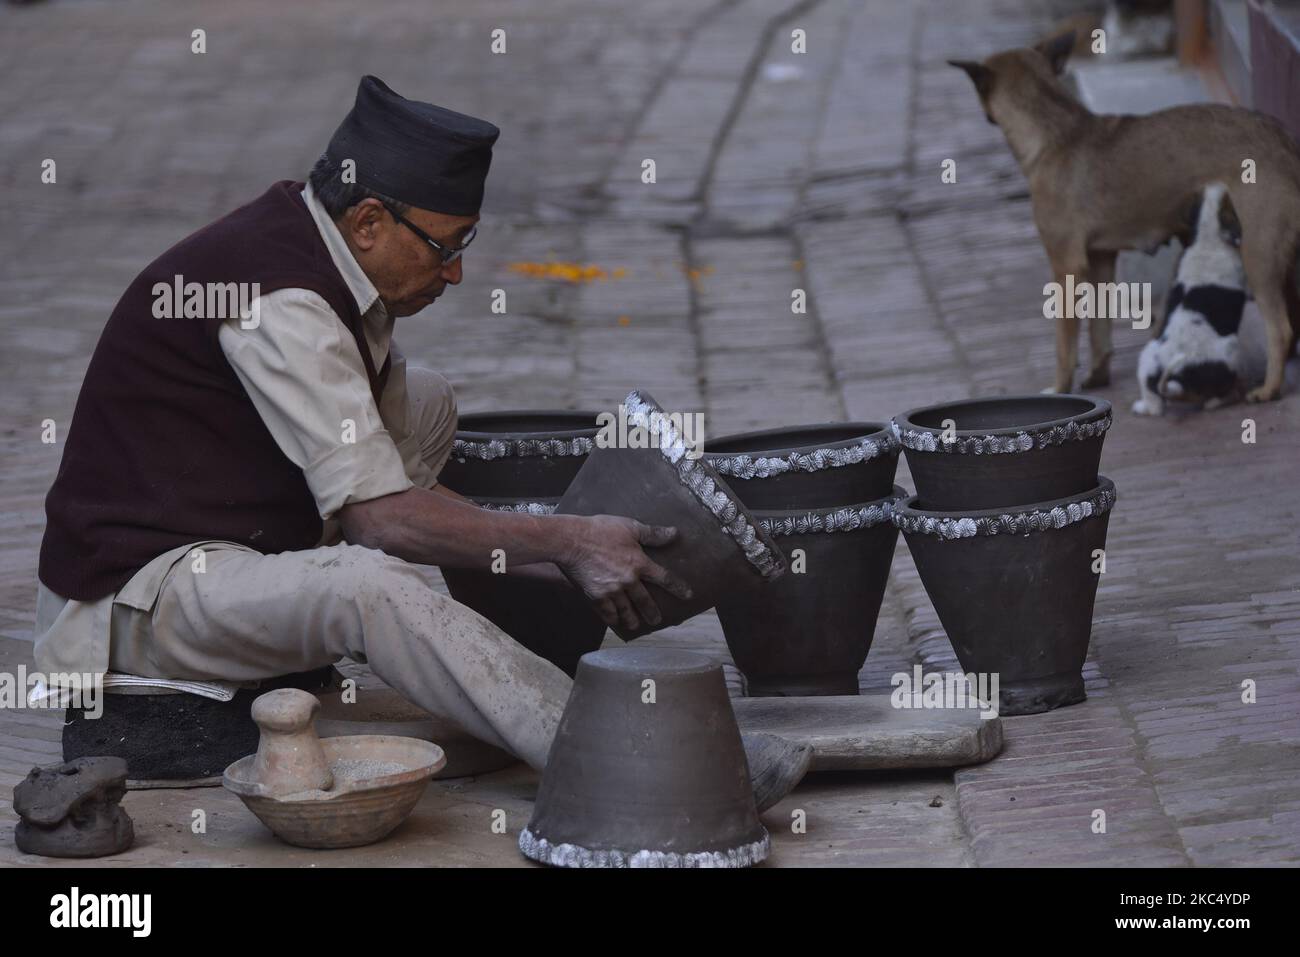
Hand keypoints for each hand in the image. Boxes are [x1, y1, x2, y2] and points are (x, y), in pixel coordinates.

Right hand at [559, 516, 692, 630]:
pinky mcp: (596, 596)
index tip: (687, 596)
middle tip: (656, 620)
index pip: (664, 578)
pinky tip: (614, 621)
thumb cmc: (600, 530)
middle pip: (645, 601)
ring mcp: (612, 591)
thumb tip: (674, 534)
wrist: (571, 541)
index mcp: (639, 563)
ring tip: (635, 625)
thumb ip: (652, 534)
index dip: (678, 588)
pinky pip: (607, 612)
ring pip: (626, 610)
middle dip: (652, 612)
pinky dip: (612, 618)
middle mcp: (629, 581)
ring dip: (632, 619)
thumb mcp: (629, 526)